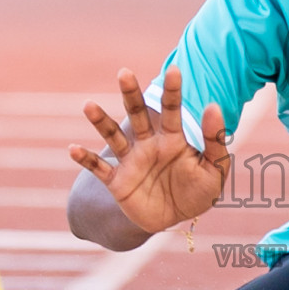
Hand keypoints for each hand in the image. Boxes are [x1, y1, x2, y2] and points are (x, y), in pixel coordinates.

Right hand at [68, 66, 230, 233]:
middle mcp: (149, 145)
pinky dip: (86, 160)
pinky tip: (73, 149)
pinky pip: (99, 169)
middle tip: (124, 73)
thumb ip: (215, 140)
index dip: (173, 91)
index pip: (172, 111)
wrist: (176, 220)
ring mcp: (131, 162)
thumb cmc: (198, 192)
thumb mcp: (214, 170)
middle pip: (137, 115)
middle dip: (131, 95)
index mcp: (173, 140)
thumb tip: (214, 106)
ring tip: (89, 105)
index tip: (174, 69)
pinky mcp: (118, 182)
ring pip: (113, 137)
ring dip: (101, 122)